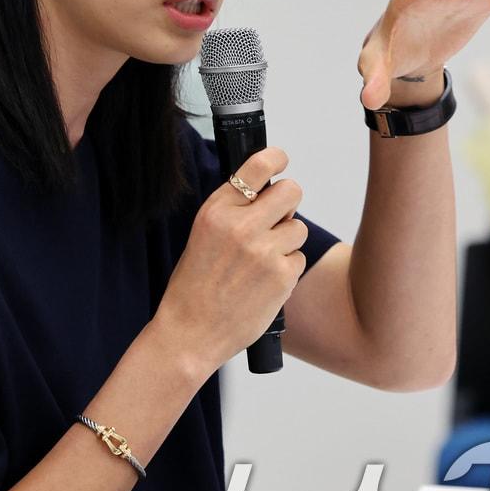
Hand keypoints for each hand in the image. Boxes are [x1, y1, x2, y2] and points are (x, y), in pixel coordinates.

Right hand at [155, 148, 307, 372]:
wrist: (190, 331)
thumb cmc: (194, 286)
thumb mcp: (202, 236)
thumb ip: (233, 212)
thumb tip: (269, 194)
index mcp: (216, 211)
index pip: (257, 167)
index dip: (276, 158)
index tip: (282, 160)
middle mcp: (241, 226)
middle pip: (291, 192)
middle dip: (289, 203)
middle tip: (277, 219)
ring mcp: (264, 251)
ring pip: (299, 228)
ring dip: (287, 242)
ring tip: (262, 261)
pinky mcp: (282, 276)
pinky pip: (298, 259)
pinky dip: (286, 270)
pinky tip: (263, 283)